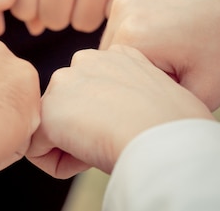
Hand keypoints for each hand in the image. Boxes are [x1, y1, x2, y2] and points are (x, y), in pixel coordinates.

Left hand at [27, 45, 212, 177]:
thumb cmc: (179, 127)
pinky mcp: (48, 110)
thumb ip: (131, 94)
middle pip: (70, 107)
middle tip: (118, 139)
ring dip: (74, 144)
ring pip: (54, 127)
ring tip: (107, 146)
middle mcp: (85, 60)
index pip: (94, 90)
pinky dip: (62, 164)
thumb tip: (121, 113)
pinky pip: (40, 150)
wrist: (169, 138)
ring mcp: (63, 82)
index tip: (132, 126)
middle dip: (85, 128)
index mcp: (117, 55)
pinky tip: (90, 159)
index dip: (110, 118)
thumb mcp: (159, 95)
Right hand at [101, 0, 219, 109]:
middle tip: (181, 55)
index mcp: (131, 37)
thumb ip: (162, 105)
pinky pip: (134, 5)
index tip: (179, 73)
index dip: (147, 81)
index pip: (117, 75)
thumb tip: (141, 106)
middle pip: (116, 51)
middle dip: (142, 59)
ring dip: (143, 36)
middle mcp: (122, 7)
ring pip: (122, 27)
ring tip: (181, 34)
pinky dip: (150, 14)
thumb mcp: (205, 93)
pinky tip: (180, 15)